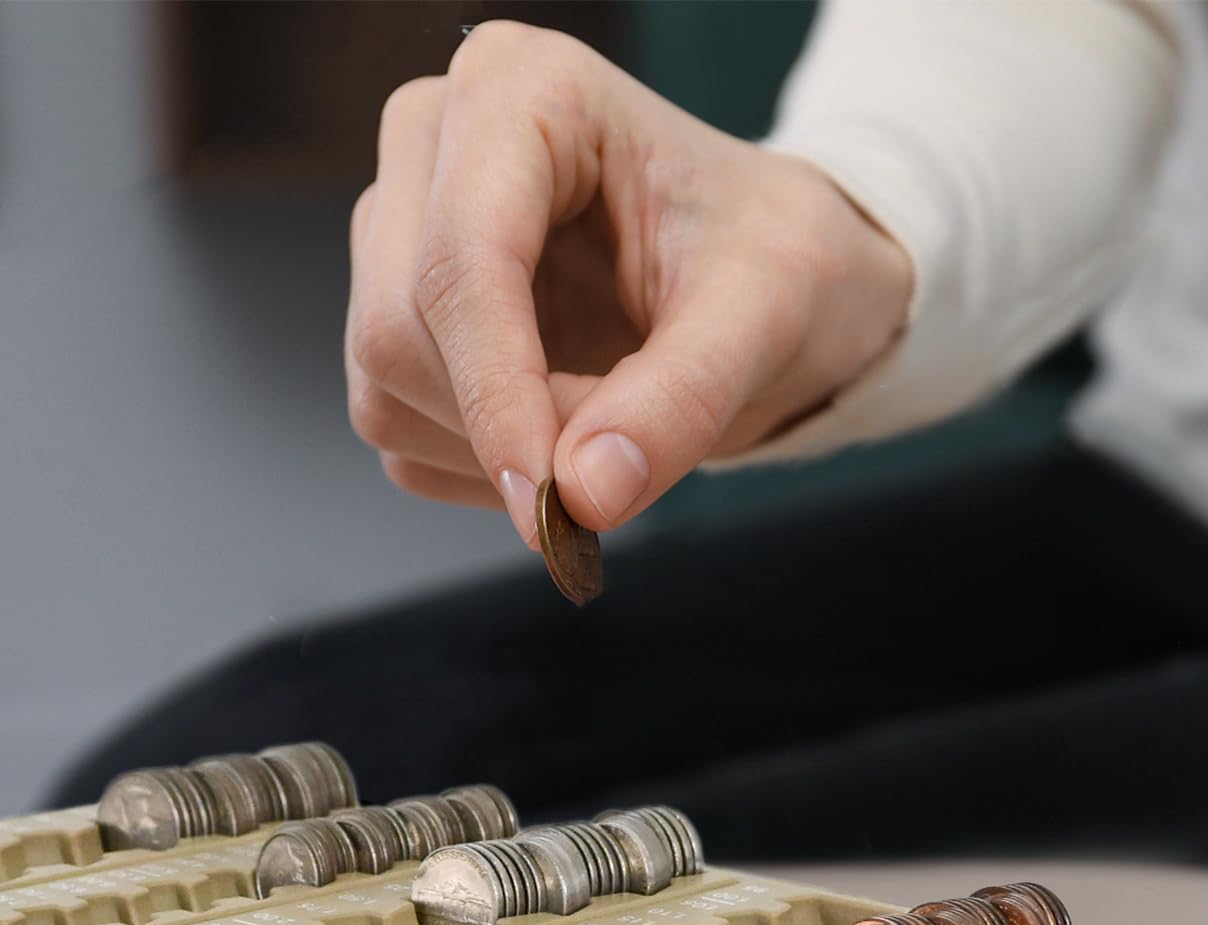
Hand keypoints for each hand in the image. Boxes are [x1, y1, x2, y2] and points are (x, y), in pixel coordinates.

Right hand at [345, 21, 911, 538]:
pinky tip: (564, 435)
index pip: (461, 258)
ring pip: (385, 393)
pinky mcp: (399, 327)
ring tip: (608, 421)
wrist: (767, 286)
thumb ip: (680, 402)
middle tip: (621, 451)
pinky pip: (403, 440)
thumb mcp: (764, 318)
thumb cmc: (773, 262)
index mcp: (521, 92)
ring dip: (498, 454)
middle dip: (508, 424)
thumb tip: (583, 496)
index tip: (549, 499)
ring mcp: (400, 239)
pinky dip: (484, 472)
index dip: (497, 393)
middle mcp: (435, 148)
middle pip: (397, 328)